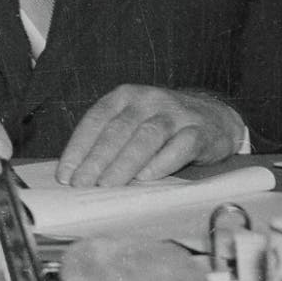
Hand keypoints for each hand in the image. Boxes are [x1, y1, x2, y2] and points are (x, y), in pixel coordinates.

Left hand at [54, 85, 240, 187]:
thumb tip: (77, 174)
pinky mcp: (200, 131)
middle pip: (119, 129)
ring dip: (124, 163)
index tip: (65, 174)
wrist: (216, 118)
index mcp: (126, 96)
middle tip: (82, 184)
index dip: (78, 147)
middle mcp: (149, 100)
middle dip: (97, 158)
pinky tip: (146, 179)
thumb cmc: (163, 127)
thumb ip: (108, 142)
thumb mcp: (133, 124)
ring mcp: (176, 114)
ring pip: (147, 136)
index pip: (96, 119)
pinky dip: (162, 163)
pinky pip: (180, 146)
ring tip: (107, 185)